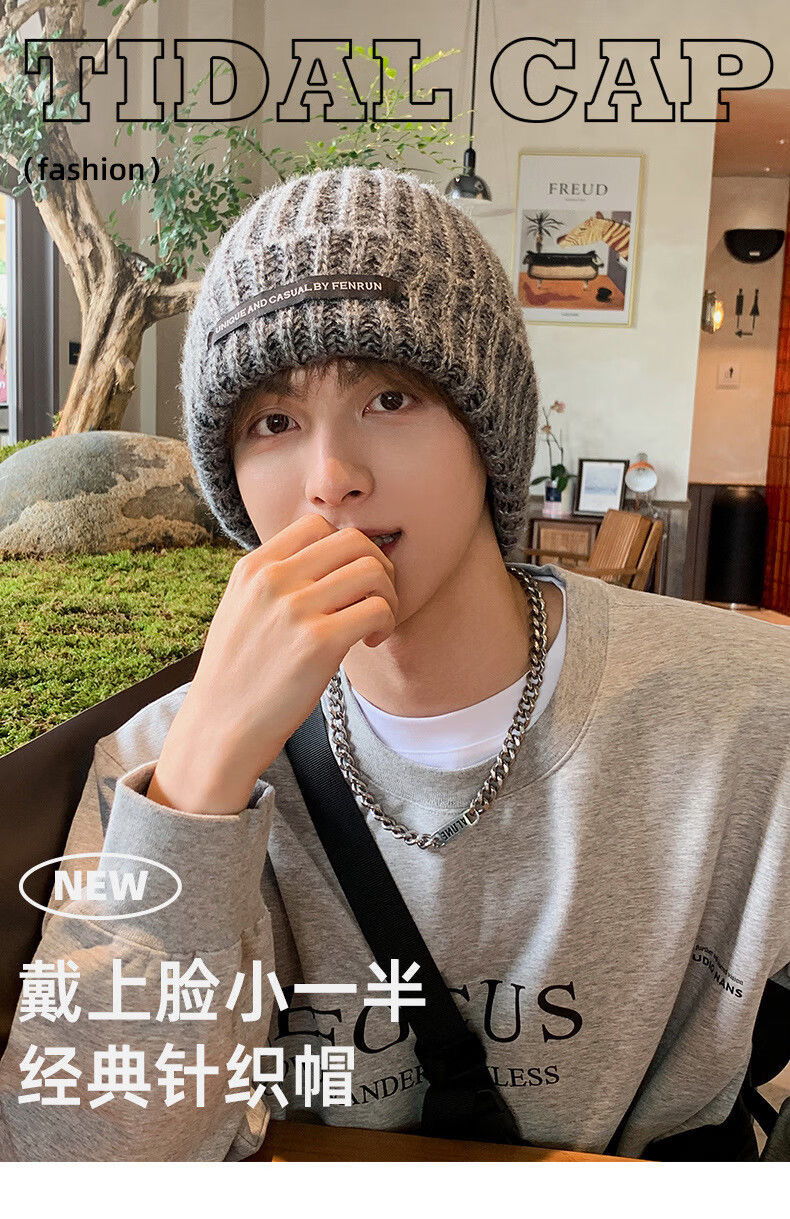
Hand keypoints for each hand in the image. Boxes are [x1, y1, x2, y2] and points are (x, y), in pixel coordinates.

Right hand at [146, 514, 397, 813]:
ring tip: (374, 625)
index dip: (346, 549)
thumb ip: (275, 581)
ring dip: (388, 596)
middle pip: (354, 540)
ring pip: (373, 570)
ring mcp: (295, 608)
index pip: (318, 524)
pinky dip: (387, 623)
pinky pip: (378, 608)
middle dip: (377, 567)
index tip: (348, 582)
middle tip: (375, 601)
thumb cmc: (239, 676)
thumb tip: (327, 561)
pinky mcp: (319, 642)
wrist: (220, 728)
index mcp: (254, 567)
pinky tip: (370, 642)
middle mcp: (273, 579)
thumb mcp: (241, 610)